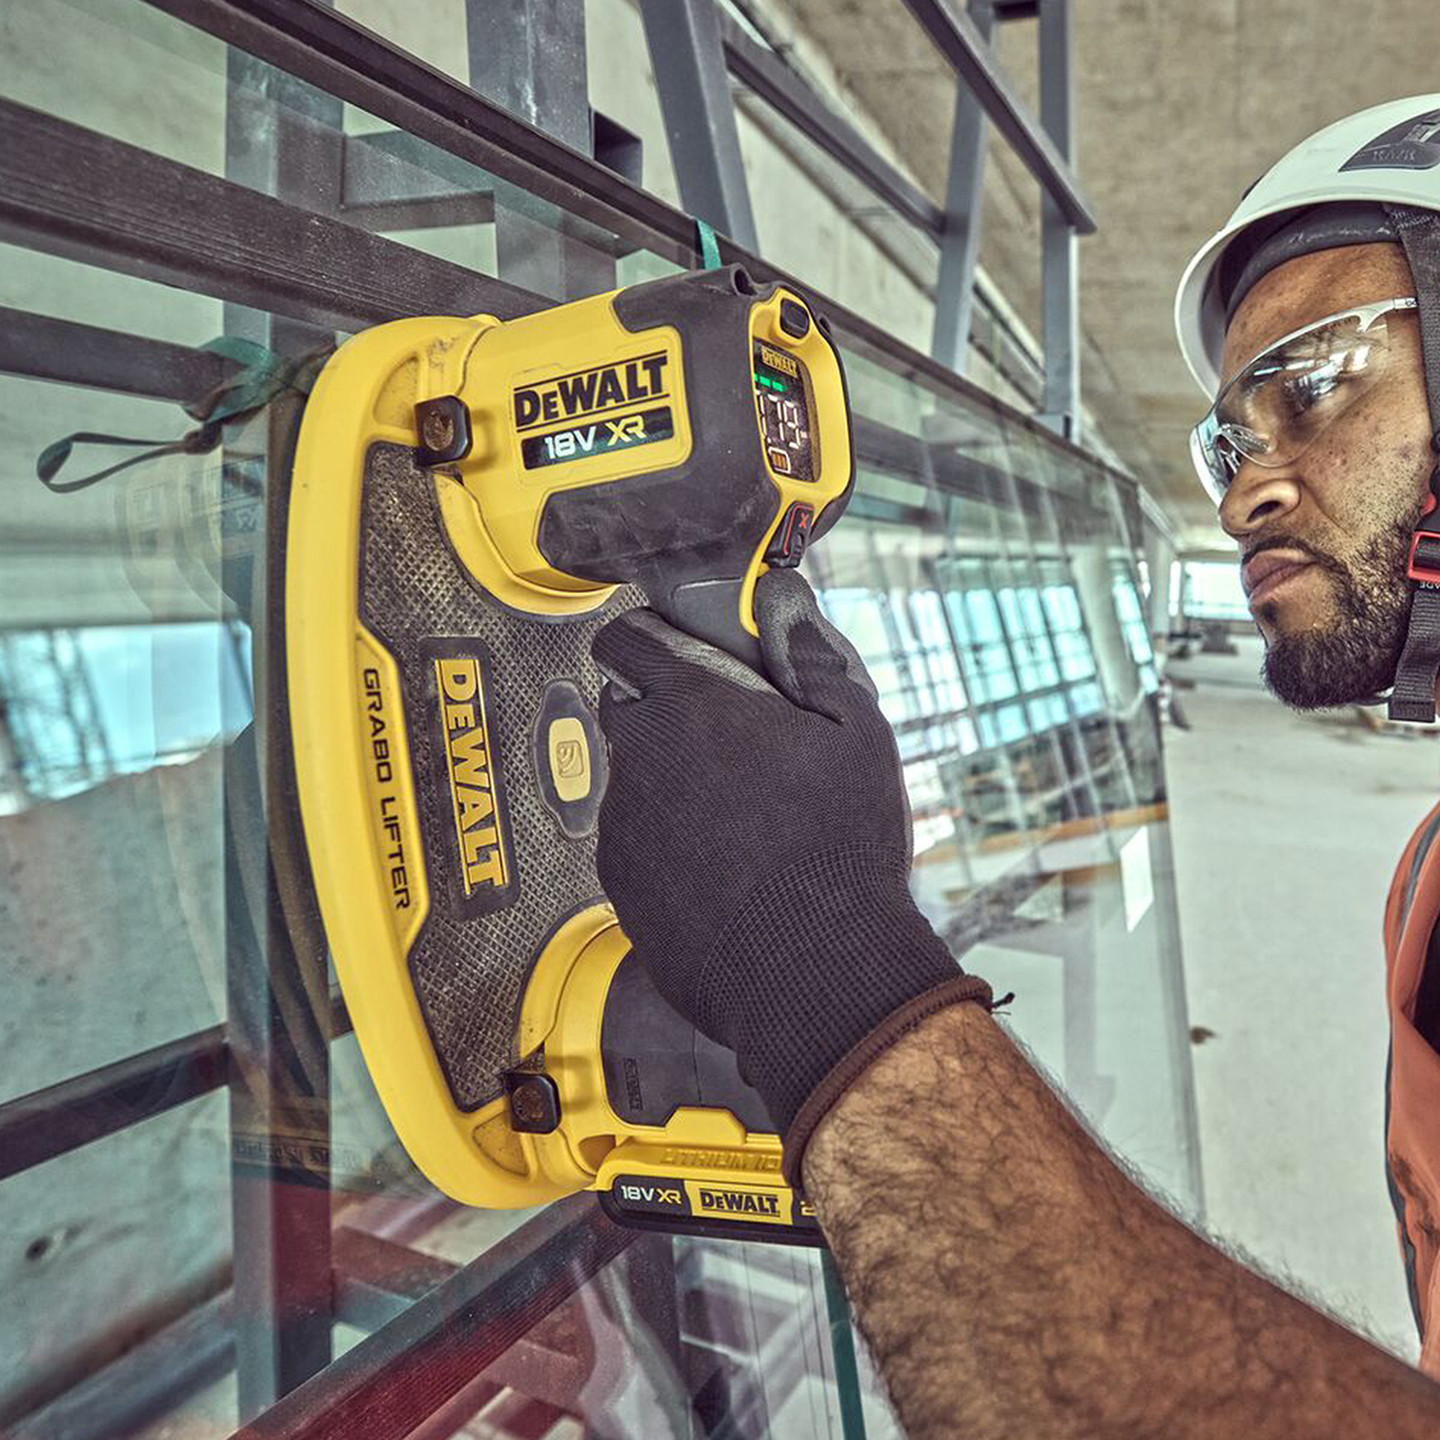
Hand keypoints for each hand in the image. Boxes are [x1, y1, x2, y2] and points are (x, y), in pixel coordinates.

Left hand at [592, 568, 993, 1178]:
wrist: (815, 972)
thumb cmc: (839, 846)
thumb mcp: (856, 729)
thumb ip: (810, 654)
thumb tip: (782, 603)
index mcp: (688, 705)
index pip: (626, 638)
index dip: (654, 636)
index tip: (687, 650)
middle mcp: (637, 758)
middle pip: (625, 705)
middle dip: (666, 708)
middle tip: (733, 737)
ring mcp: (622, 826)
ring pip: (634, 779)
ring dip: (671, 781)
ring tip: (743, 818)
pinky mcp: (621, 886)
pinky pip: (636, 842)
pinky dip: (667, 842)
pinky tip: (725, 866)